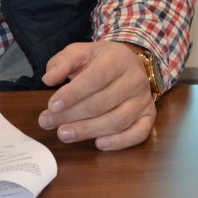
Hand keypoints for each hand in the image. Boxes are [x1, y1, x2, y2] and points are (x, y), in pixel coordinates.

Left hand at [38, 41, 156, 149]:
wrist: (127, 63)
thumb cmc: (98, 61)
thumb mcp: (78, 53)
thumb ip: (61, 63)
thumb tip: (49, 79)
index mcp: (119, 58)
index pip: (97, 77)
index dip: (73, 94)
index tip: (52, 106)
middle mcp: (136, 79)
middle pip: (104, 102)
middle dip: (73, 115)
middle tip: (48, 122)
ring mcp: (144, 99)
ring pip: (119, 120)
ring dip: (89, 131)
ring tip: (64, 134)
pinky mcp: (149, 115)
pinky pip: (139, 133)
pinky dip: (120, 142)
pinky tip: (99, 144)